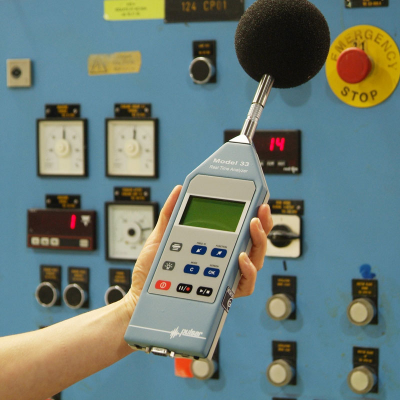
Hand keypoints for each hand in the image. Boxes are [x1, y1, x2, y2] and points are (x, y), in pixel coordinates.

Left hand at [125, 185, 272, 311]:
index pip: (241, 230)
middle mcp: (223, 262)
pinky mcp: (222, 294)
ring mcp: (224, 277)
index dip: (254, 216)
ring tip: (253, 226)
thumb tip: (179, 190)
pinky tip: (240, 257)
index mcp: (214, 247)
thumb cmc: (152, 271)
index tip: (257, 201)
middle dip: (263, 225)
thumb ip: (170, 214)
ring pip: (255, 261)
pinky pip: (244, 284)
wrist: (140, 295)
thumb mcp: (160, 237)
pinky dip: (247, 270)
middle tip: (260, 211)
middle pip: (254, 244)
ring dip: (258, 242)